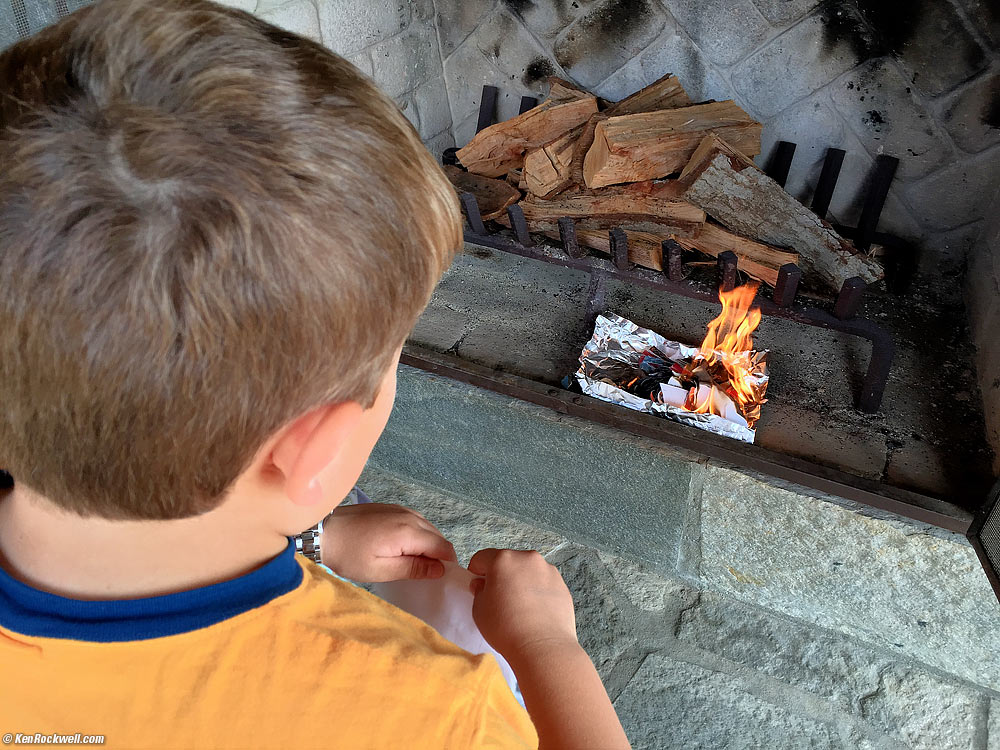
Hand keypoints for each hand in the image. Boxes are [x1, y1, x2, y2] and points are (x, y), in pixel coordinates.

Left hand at [319, 503, 456, 582]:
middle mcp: (410, 516)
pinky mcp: (392, 507)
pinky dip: (416, 536)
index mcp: (409, 531)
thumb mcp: (380, 570)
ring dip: (426, 546)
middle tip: (422, 574)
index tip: (437, 579)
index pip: (443, 547)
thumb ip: (413, 568)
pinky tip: (401, 548)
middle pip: (437, 537)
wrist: (323, 531)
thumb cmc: (349, 555)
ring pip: (427, 529)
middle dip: (437, 556)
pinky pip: (415, 522)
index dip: (446, 564)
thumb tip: (440, 569)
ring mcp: (401, 509)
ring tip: (410, 563)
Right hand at [467, 548, 577, 658]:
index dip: (476, 572)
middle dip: (501, 576)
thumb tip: (483, 584)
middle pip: (508, 561)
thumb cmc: (506, 627)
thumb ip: (478, 590)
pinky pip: (544, 583)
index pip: (482, 558)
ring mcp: (548, 570)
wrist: (543, 647)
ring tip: (520, 607)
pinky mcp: (562, 585)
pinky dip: (537, 592)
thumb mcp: (478, 609)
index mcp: (503, 559)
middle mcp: (528, 558)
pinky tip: (535, 612)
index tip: (478, 587)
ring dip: (521, 581)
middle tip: (499, 599)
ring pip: (528, 571)